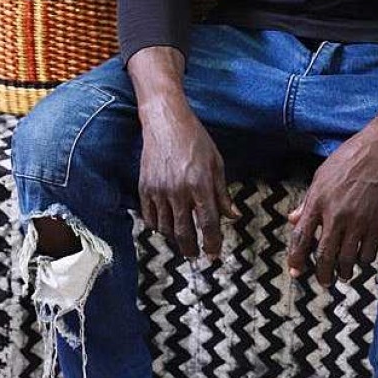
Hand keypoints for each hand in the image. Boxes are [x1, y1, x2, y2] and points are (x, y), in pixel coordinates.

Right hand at [138, 105, 238, 261]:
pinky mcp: (144, 187)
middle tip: (197, 255)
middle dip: (192, 250)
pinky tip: (166, 226)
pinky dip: (158, 226)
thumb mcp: (216, 163)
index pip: (208, 224)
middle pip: (184, 233)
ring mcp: (159, 190)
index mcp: (200, 184)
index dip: (212, 243)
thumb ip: (223, 193)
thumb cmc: (195, 139)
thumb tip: (233, 216)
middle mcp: (178, 190)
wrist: (165, 121)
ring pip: (166, 229)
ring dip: (175, 239)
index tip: (214, 254)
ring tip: (183, 240)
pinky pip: (149, 218)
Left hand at [286, 130, 377, 286]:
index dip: (296, 258)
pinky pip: (368, 254)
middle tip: (323, 282)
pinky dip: (363, 261)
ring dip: (343, 273)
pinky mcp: (377, 225)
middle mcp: (336, 216)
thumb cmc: (349, 158)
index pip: (301, 237)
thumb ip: (308, 200)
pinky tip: (361, 259)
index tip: (295, 271)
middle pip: (324, 256)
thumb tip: (294, 219)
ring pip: (347, 261)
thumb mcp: (321, 175)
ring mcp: (357, 222)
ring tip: (342, 276)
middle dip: (322, 274)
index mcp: (318, 201)